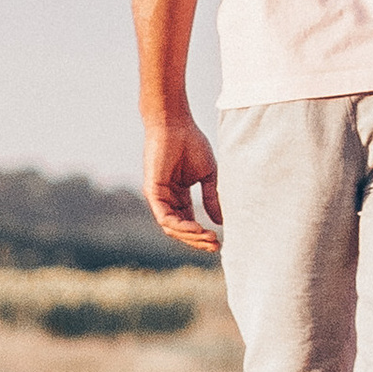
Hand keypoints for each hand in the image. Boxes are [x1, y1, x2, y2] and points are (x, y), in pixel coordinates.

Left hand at [143, 118, 222, 254]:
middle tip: (216, 246)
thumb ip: (211, 198)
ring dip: (191, 236)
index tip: (219, 241)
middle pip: (180, 230)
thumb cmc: (191, 143)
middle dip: (198, 240)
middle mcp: (167, 200)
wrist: (176, 125)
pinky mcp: (153, 192)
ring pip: (172, 228)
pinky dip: (180, 226)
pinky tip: (197, 228)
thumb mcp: (207, 176)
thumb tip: (220, 222)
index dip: (202, 235)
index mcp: (179, 196)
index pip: (189, 223)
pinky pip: (165, 217)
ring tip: (209, 238)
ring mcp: (158, 197)